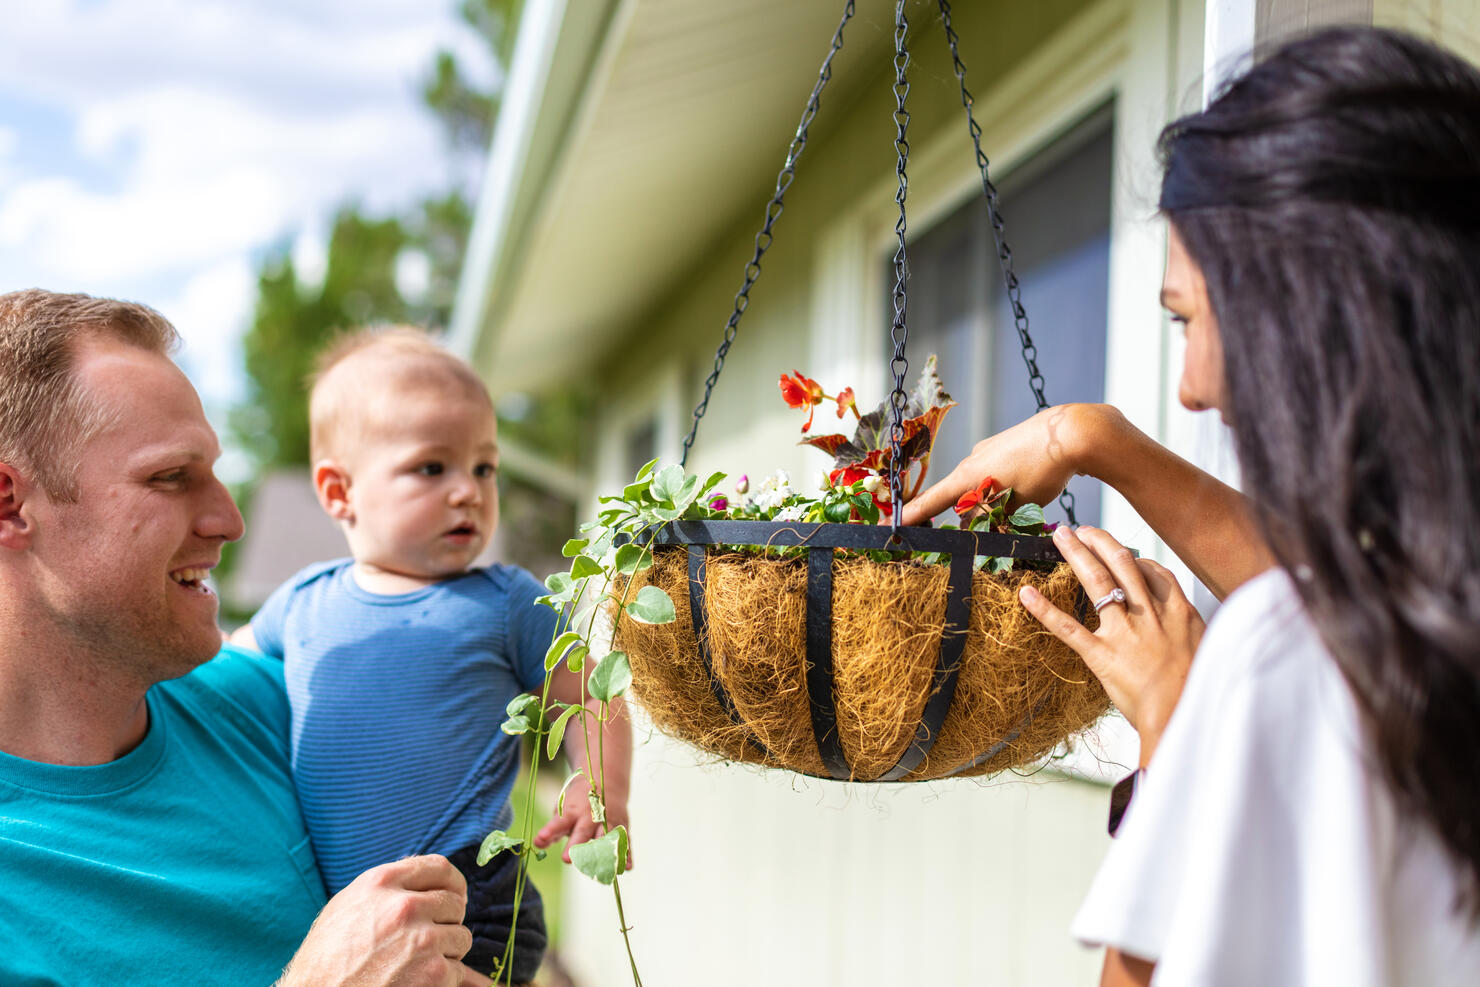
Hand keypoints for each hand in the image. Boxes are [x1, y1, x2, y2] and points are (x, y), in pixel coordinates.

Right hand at [276, 855, 488, 986]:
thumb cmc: (325, 960)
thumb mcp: (347, 907)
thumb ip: (387, 888)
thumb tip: (427, 881)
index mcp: (382, 883)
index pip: (441, 868)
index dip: (453, 884)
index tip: (456, 895)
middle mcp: (404, 906)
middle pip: (455, 903)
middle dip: (448, 922)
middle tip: (430, 939)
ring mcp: (422, 940)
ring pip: (462, 938)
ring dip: (447, 953)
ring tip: (417, 964)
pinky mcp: (433, 974)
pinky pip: (457, 971)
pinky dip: (444, 981)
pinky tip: (417, 984)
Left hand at [533, 778, 633, 868]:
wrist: (606, 780)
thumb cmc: (577, 803)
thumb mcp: (562, 811)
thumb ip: (552, 831)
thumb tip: (537, 845)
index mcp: (572, 811)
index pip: (559, 822)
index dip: (549, 831)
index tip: (540, 838)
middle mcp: (590, 816)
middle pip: (583, 832)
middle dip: (576, 845)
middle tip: (566, 859)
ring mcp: (608, 820)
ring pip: (606, 838)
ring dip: (602, 854)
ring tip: (601, 870)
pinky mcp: (622, 826)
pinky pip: (624, 841)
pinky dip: (626, 854)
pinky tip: (627, 867)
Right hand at [903, 404, 1101, 524]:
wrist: (1071, 433)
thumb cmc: (1040, 469)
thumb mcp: (1014, 505)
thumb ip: (991, 517)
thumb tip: (977, 521)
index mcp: (967, 476)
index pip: (931, 501)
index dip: (911, 515)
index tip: (890, 524)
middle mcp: (972, 460)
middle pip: (958, 497)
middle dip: (968, 516)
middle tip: (987, 528)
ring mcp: (989, 451)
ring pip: (980, 486)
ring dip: (990, 502)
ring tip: (1021, 506)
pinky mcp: (1007, 446)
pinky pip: (995, 473)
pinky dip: (1003, 487)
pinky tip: (1026, 488)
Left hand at [1018, 525, 1204, 763]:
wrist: (1185, 715)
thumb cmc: (1199, 691)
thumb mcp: (1207, 653)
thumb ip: (1193, 633)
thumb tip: (1188, 627)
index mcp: (1178, 613)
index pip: (1155, 573)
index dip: (1136, 559)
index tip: (1122, 553)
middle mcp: (1150, 614)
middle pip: (1123, 565)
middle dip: (1101, 542)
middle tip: (1083, 530)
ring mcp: (1124, 632)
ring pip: (1098, 582)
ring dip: (1077, 554)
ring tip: (1061, 536)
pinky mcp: (1102, 655)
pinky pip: (1068, 628)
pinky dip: (1045, 609)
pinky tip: (1026, 593)